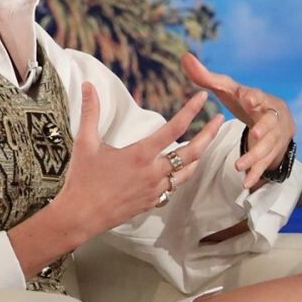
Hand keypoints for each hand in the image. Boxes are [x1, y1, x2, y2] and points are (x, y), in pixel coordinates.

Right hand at [55, 81, 216, 240]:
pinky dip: (183, 174)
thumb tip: (89, 85)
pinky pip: (175, 186)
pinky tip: (184, 167)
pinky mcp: (152, 202)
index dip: (191, 111)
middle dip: (209, 134)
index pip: (173, 128)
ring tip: (208, 142)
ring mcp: (155, 190)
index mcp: (140, 155)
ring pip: (187, 172)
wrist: (81, 216)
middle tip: (221, 120)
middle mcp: (153, 173)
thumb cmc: (81, 179)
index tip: (202, 97)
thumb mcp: (85, 143)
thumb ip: (91, 112)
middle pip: (192, 152)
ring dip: (200, 156)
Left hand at [184, 52, 295, 188]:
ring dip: (254, 156)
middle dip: (262, 129)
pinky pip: (266, 165)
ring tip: (238, 165)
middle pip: (269, 123)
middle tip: (253, 134)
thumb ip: (207, 77)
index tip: (247, 99)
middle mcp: (271, 117)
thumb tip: (184, 56)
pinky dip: (256, 173)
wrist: (279, 119)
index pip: (258, 95)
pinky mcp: (273, 153)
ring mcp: (275, 137)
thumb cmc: (247, 101)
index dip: (254, 97)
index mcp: (260, 98)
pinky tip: (245, 183)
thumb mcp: (229, 90)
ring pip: (267, 147)